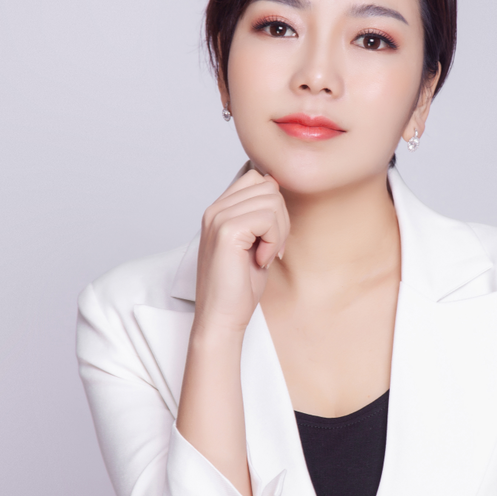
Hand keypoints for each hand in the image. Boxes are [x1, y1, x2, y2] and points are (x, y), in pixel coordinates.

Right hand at [193, 169, 288, 334]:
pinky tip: (261, 261)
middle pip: (268, 185)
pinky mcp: (226, 231)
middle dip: (281, 218)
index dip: (274, 206)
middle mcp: (215, 209)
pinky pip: (268, 218)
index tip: (270, 238)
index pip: (257, 178)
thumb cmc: (239, 287)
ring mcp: (218, 217)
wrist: (221, 317)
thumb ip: (262, 215)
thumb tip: (279, 187)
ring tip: (265, 256)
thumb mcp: (254, 243)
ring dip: (278, 231)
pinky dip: (273, 241)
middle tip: (271, 249)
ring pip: (272, 200)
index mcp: (220, 209)